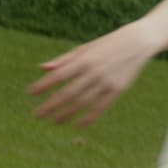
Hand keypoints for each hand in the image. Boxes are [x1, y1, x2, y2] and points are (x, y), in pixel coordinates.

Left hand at [29, 23, 150, 126]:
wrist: (137, 42)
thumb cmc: (107, 44)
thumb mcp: (85, 48)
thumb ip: (64, 60)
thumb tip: (42, 69)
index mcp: (83, 59)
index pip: (58, 75)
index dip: (43, 85)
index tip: (30, 94)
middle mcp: (93, 71)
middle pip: (67, 93)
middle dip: (50, 105)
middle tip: (36, 115)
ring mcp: (106, 81)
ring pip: (82, 103)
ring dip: (66, 114)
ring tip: (53, 122)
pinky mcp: (117, 89)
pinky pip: (100, 108)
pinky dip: (88, 118)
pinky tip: (77, 125)